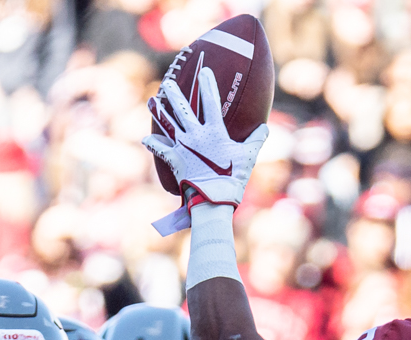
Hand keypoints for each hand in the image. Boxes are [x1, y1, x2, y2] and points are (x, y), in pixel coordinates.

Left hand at [144, 68, 268, 212]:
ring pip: (167, 124)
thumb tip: (265, 128)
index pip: (211, 102)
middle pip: (182, 109)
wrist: (214, 197)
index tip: (204, 71)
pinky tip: (146, 138)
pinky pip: (161, 149)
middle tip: (168, 82)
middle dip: (174, 94)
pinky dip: (153, 143)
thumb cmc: (233, 177)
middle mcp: (195, 134)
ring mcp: (182, 146)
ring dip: (158, 112)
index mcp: (214, 131)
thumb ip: (256, 140)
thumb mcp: (248, 157)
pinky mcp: (174, 160)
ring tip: (151, 101)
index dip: (208, 85)